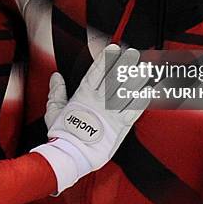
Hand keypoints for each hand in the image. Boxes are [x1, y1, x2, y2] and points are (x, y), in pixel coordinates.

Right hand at [32, 44, 149, 192]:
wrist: (70, 155)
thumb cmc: (61, 135)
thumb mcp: (53, 110)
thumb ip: (56, 92)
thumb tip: (56, 77)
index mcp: (82, 96)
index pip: (96, 72)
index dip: (105, 59)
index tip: (114, 48)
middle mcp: (98, 101)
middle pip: (114, 78)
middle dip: (124, 64)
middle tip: (134, 53)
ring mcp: (110, 113)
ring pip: (126, 92)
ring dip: (137, 79)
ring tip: (146, 68)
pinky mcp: (119, 127)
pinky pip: (133, 112)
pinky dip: (141, 101)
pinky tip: (149, 92)